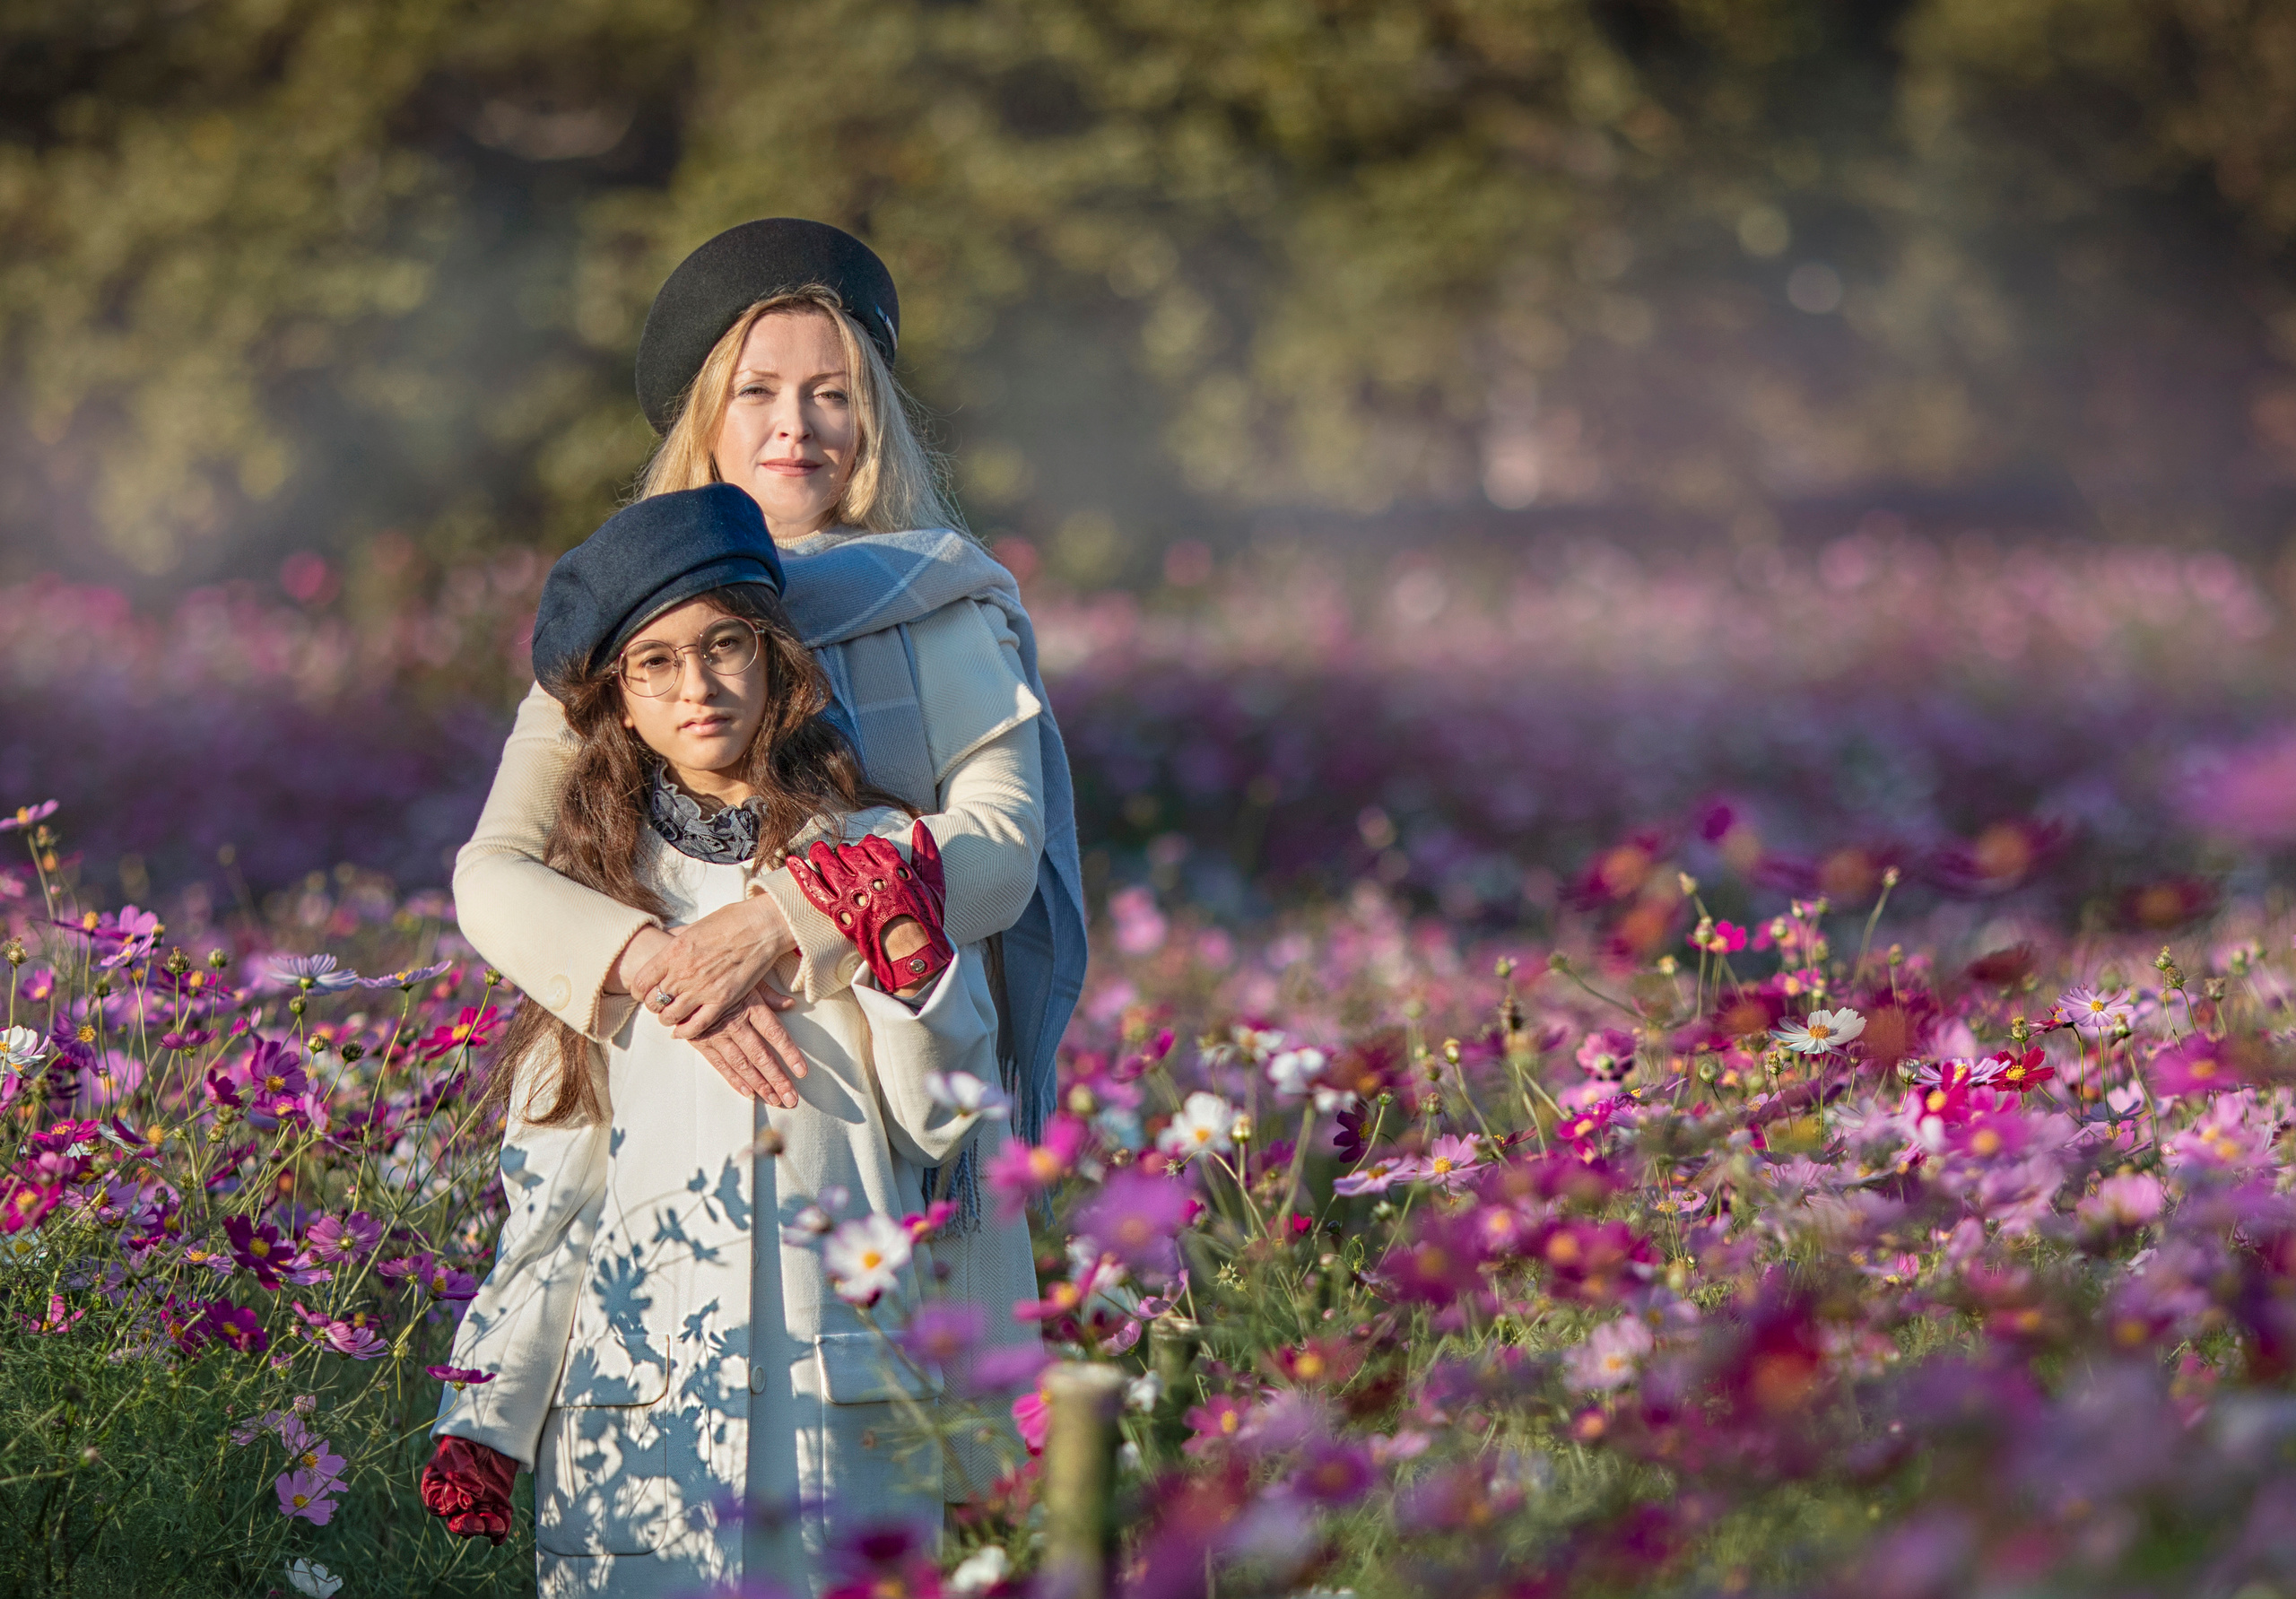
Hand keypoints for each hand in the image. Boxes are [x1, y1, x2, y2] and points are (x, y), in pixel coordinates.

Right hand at [420, 1435, 516, 1543]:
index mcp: (437, 1488)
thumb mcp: (455, 1449)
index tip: (461, 1497)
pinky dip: (502, 1528)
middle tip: (478, 1525)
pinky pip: (499, 1519)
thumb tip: (474, 1493)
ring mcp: (476, 1502)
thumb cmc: (464, 1439)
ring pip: (479, 1524)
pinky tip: (503, 1532)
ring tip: (497, 1525)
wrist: (490, 1431)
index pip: (438, 1506)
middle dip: (467, 1526)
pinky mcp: (495, 1501)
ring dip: (487, 1528)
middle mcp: (455, 1500)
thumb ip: (459, 1470)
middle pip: (457, 1521)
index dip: (449, 1506)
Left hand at [626, 895, 795, 1038]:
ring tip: (672, 1016)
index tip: (645, 991)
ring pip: (670, 1016)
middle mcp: (683, 972)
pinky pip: (696, 1025)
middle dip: (654, 1005)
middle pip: (653, 1001)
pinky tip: (683, 1030)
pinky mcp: (722, 1000)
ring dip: (668, 1019)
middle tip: (661, 1003)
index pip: (641, 982)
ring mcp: (702, 988)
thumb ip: (678, 940)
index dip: (640, 990)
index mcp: (673, 952)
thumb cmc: (732, 920)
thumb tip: (667, 941)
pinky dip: (686, 1032)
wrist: (762, 926)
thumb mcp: (695, 926)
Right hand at [689, 982, 808, 1108]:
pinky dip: (735, 1081)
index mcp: (750, 1006)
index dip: (790, 1053)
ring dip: (759, 1085)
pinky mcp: (702, 1042)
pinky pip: (721, 1065)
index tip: (801, 1072)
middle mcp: (735, 1023)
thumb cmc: (720, 977)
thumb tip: (790, 1004)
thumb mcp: (747, 978)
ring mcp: (717, 1035)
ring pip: (742, 1064)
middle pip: (760, 1055)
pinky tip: (749, 1094)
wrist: (682, 979)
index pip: (775, 1033)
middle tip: (791, 1098)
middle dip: (777, 1079)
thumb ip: (769, 994)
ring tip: (775, 1099)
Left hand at [786, 822, 953, 994]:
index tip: (864, 848)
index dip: (867, 844)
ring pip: (830, 864)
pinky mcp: (838, 911)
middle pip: (850, 853)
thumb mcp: (934, 884)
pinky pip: (815, 889)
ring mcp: (853, 892)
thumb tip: (921, 826)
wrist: (912, 953)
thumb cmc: (925, 922)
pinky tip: (792, 862)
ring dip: (822, 854)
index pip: (874, 844)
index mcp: (893, 867)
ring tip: (817, 851)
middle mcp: (871, 875)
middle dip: (846, 852)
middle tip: (841, 855)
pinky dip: (802, 874)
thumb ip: (927, 853)